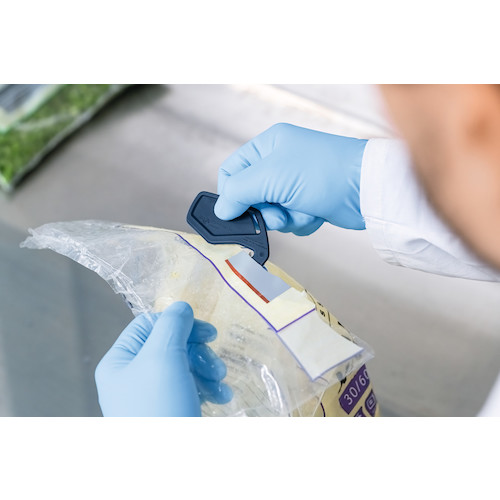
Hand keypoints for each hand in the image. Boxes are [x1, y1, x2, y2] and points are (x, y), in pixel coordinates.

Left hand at [95, 301, 231, 416]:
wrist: (169, 475)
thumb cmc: (160, 409)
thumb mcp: (163, 357)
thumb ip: (172, 324)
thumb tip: (181, 306)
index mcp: (119, 362)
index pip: (149, 324)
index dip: (179, 323)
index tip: (207, 333)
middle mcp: (131, 378)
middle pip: (169, 345)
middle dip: (198, 351)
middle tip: (215, 363)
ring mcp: (150, 398)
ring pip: (183, 366)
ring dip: (207, 369)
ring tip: (220, 383)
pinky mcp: (169, 413)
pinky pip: (189, 388)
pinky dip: (207, 388)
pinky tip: (220, 397)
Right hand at [214, 123, 367, 234]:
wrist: (367, 189)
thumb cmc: (322, 172)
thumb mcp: (271, 177)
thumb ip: (238, 192)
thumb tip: (222, 210)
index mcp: (268, 145)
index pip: (232, 171)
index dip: (232, 194)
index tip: (239, 211)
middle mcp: (280, 162)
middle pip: (251, 196)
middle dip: (265, 210)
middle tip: (279, 213)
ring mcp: (295, 183)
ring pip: (271, 213)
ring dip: (286, 218)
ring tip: (303, 210)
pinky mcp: (309, 202)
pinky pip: (291, 220)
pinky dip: (301, 222)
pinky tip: (315, 214)